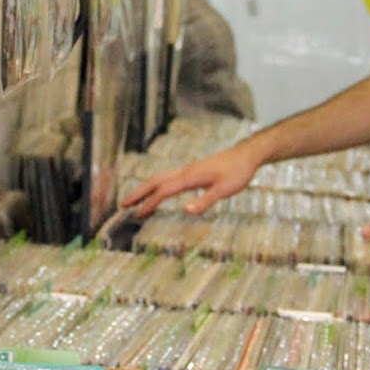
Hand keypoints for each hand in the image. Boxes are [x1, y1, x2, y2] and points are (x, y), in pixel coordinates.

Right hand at [120, 143, 263, 215]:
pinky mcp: (192, 171)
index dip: (150, 203)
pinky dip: (157, 186)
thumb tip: (185, 210)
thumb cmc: (237, 173)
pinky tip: (158, 193)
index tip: (138, 215)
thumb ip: (205, 201)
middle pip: (156, 181)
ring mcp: (188, 170)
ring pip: (160, 178)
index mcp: (191, 177)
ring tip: (135, 201)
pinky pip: (169, 178)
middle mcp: (185, 172)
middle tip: (123, 205)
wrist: (246, 155)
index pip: (165, 191)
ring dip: (146, 189)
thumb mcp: (224, 190)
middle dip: (139, 193)